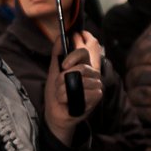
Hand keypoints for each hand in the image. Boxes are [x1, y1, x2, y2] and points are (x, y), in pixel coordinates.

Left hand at [44, 29, 104, 145]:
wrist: (56, 113)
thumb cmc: (56, 93)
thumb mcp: (54, 72)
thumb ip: (57, 55)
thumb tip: (60, 36)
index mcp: (84, 65)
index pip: (85, 51)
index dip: (74, 54)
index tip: (64, 65)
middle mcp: (93, 73)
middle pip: (81, 66)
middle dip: (63, 78)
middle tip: (59, 86)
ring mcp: (97, 84)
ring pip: (79, 80)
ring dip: (64, 90)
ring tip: (63, 95)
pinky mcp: (97, 96)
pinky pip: (84, 92)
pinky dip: (70, 98)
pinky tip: (69, 102)